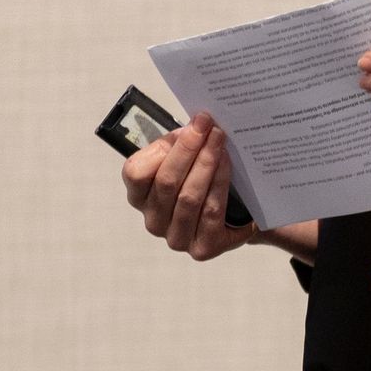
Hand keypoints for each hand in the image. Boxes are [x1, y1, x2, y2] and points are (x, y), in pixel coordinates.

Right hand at [122, 114, 254, 261]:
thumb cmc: (201, 179)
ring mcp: (176, 238)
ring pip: (189, 197)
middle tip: (211, 128)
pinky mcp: (202, 249)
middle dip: (191, 150)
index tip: (194, 124)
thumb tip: (197, 121)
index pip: (136, 173)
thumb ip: (180, 143)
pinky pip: (211, 213)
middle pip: (167, 182)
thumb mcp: (184, 159)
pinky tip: (230, 168)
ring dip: (207, 165)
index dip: (165, 147)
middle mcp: (153, 221)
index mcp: (139, 196)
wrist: (235, 214)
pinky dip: (221, 185)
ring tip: (222, 143)